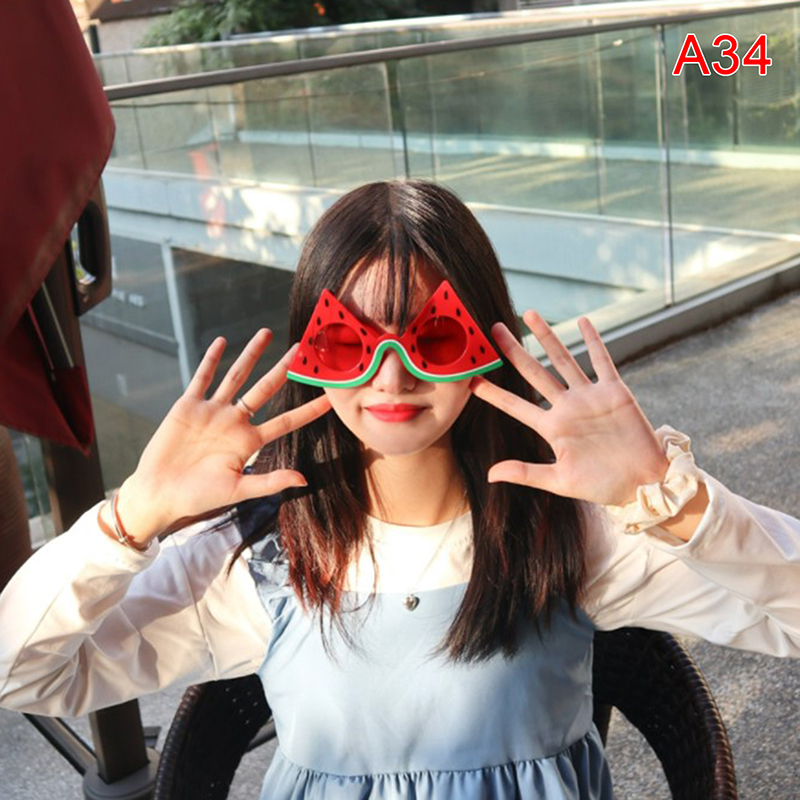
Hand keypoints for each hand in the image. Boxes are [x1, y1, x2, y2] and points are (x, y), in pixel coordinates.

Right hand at [115, 329, 330, 543]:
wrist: (160, 493)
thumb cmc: (198, 497)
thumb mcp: (238, 490)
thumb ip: (270, 482)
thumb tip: (304, 480)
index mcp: (249, 441)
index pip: (287, 421)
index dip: (308, 410)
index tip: (329, 398)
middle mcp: (235, 422)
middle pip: (265, 388)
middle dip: (283, 368)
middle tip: (301, 348)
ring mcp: (212, 411)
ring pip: (237, 376)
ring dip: (251, 355)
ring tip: (266, 333)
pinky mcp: (188, 406)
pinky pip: (202, 378)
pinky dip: (211, 359)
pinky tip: (222, 342)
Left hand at [469, 312, 667, 506]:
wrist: (643, 483)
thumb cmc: (602, 485)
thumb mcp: (559, 481)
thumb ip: (525, 473)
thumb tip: (489, 475)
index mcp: (552, 427)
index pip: (514, 405)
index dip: (492, 392)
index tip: (470, 378)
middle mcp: (567, 407)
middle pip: (534, 372)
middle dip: (514, 351)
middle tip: (494, 329)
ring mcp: (589, 397)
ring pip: (563, 359)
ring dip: (548, 336)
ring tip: (530, 314)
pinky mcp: (615, 392)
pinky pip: (602, 361)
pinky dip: (593, 340)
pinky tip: (582, 321)